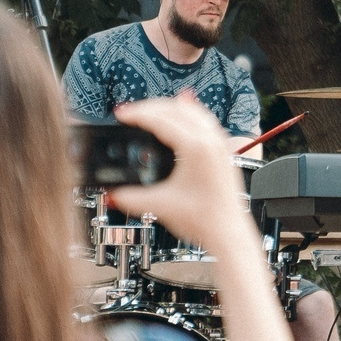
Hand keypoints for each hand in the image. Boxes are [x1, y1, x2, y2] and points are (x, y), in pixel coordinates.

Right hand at [109, 92, 251, 254]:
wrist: (229, 233)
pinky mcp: (224, 151)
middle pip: (177, 108)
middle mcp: (211, 140)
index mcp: (196, 148)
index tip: (121, 114)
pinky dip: (189, 113)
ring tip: (149, 111)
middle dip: (150, 107)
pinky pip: (205, 120)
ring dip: (169, 107)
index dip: (137, 114)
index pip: (161, 119)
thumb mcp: (160, 206)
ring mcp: (220, 144)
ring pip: (193, 111)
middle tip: (130, 113)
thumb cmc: (205, 220)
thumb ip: (130, 198)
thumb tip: (112, 192)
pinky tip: (181, 114)